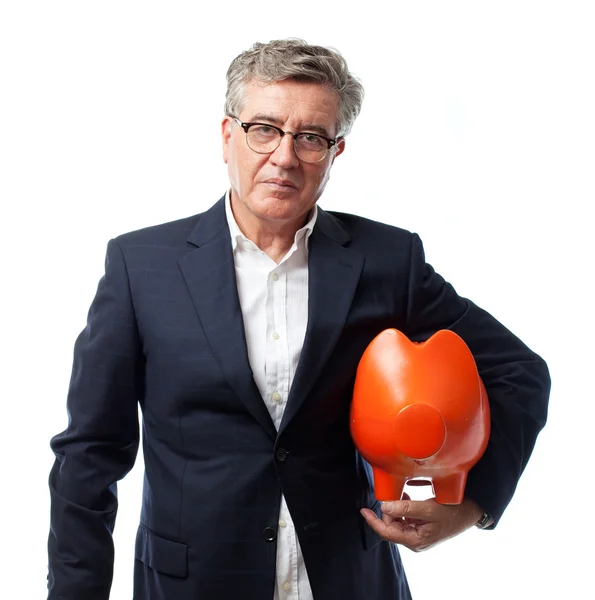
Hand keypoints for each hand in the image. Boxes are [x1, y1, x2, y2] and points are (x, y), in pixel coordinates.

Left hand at [360, 492, 483, 551]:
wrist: (469, 512)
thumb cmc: (452, 512)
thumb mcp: (428, 509)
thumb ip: (405, 508)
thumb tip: (384, 507)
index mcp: (414, 540)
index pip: (387, 532)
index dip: (373, 521)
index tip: (363, 510)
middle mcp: (414, 540)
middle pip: (390, 525)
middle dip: (389, 510)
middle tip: (394, 494)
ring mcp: (417, 534)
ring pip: (397, 520)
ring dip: (397, 507)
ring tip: (404, 494)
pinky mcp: (421, 527)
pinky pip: (405, 517)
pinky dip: (403, 507)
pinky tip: (408, 496)